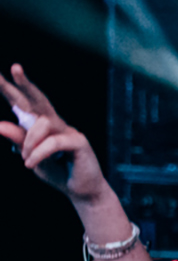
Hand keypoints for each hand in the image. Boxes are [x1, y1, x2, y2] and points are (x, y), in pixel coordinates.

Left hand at [0, 64, 112, 206]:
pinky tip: (30, 164)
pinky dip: (38, 153)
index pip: (24, 103)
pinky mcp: (78, 141)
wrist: (82, 192)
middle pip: (38, 98)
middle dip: (24, 84)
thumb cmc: (58, 173)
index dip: (12, 88)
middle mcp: (55, 123)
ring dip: (28, 142)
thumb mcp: (30, 156)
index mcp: (41, 125)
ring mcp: (68, 130)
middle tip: (15, 68)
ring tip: (26, 159)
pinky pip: (53, 142)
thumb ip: (17, 140)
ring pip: (42, 123)